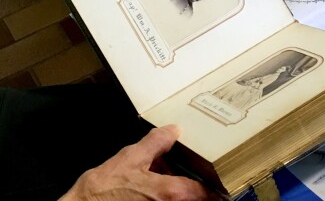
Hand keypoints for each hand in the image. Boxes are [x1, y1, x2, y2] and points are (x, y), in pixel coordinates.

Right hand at [59, 125, 218, 200]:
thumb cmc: (104, 187)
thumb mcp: (131, 157)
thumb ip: (156, 143)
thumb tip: (172, 131)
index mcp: (171, 192)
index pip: (206, 192)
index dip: (214, 183)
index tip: (220, 176)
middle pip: (194, 197)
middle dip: (196, 184)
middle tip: (196, 170)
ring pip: (179, 198)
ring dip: (179, 188)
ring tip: (165, 170)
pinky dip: (164, 192)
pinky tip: (150, 181)